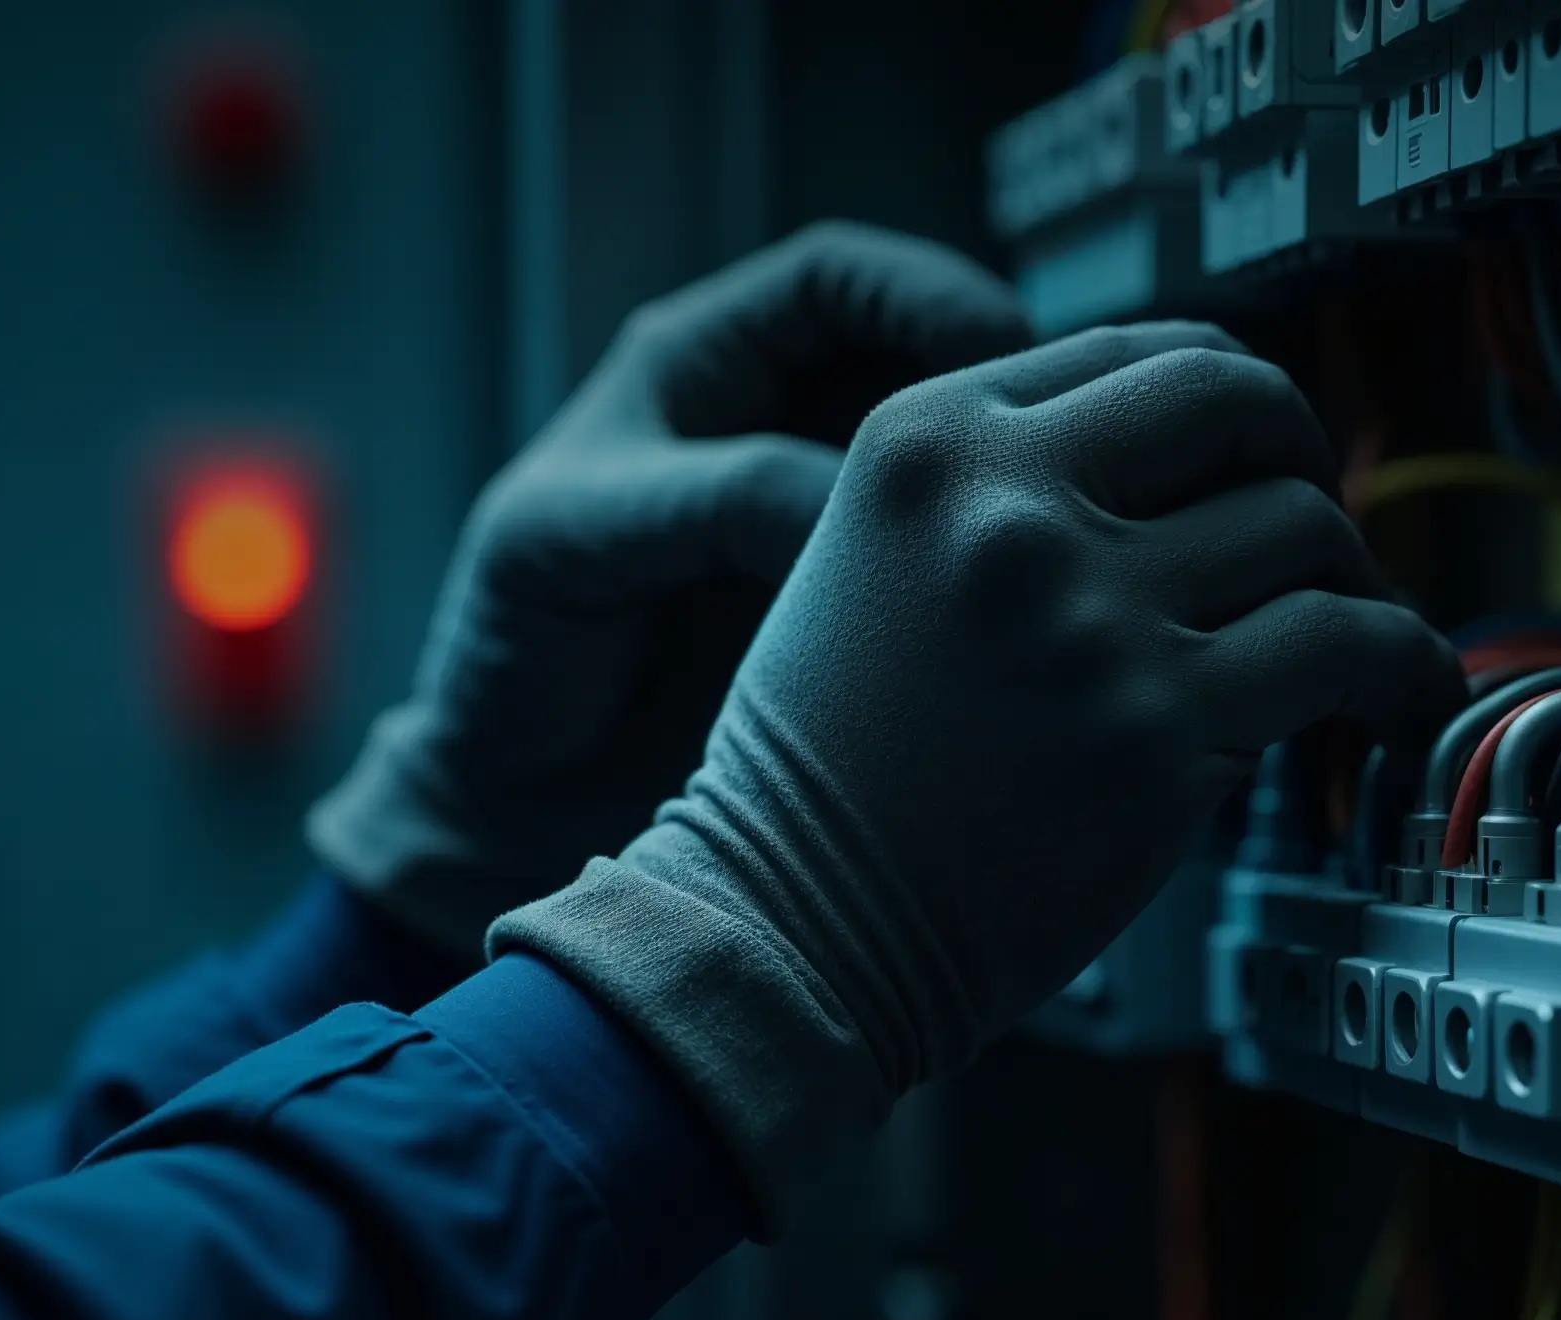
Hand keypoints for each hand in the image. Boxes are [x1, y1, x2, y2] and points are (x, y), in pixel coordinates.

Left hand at [308, 223, 1030, 959]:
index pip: (839, 277)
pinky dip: (977, 578)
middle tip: (1047, 446)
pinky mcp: (852, 618)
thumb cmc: (516, 643)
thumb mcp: (585, 533)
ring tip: (1041, 525)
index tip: (996, 339)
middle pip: (922, 364)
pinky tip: (1008, 607)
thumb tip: (876, 501)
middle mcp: (774, 429)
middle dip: (993, 390)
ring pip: (942, 472)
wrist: (513, 800)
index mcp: (699, 366)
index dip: (925, 289)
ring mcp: (820, 525)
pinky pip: (936, 575)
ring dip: (993, 487)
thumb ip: (725, 496)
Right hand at [493, 325, 1462, 1221]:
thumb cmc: (826, 777)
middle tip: (1317, 527)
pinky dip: (1401, 668)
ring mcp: (1084, 612)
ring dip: (1352, 582)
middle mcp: (1004, 503)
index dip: (1225, 403)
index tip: (1255, 456)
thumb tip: (1188, 469)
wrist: (793, 927)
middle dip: (1303, 455)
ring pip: (1306, 527)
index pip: (1140, 350)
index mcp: (926, 440)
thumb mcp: (862, 559)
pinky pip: (1346, 648)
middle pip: (1239, 403)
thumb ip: (995, 490)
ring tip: (1352, 640)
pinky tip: (1397, 696)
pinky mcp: (1154, 724)